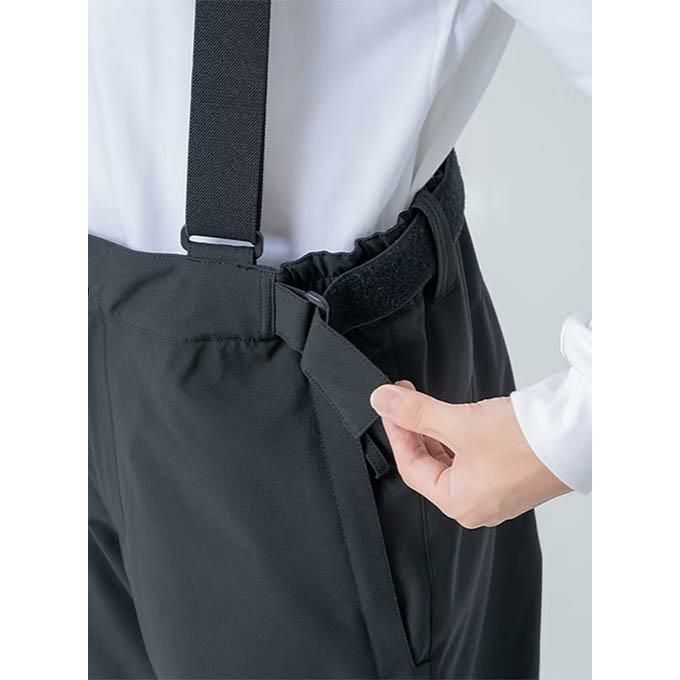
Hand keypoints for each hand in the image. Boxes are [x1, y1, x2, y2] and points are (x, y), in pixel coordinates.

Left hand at [370, 381, 569, 527]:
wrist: (579, 433)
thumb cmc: (527, 441)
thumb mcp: (460, 423)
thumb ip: (416, 412)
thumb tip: (381, 401)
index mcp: (460, 504)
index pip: (411, 467)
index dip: (396, 432)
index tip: (389, 404)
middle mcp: (476, 504)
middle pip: (429, 464)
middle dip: (414, 428)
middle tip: (404, 397)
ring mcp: (494, 491)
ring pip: (449, 459)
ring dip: (434, 429)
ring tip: (425, 401)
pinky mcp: (509, 475)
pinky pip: (470, 456)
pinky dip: (455, 435)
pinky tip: (452, 414)